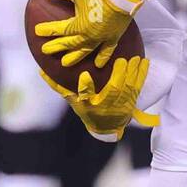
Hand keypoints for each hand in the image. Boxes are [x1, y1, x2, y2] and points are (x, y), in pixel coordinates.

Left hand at [35, 0, 144, 68]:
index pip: (59, 29)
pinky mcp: (113, 37)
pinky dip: (103, 57)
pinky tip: (98, 64)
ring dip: (75, 57)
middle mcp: (88, 36)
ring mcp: (101, 38)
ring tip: (65, 63)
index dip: (48, 30)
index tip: (38, 31)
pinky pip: (107, 50)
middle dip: (57, 47)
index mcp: (78, 25)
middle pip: (69, 43)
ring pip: (85, 50)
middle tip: (46, 51)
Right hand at [38, 55, 155, 142]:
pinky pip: (138, 85)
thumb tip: (42, 72)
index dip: (85, 88)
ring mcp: (122, 103)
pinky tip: (144, 60)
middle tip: (121, 61)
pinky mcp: (133, 99)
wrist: (108, 127)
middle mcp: (108, 105)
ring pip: (129, 87)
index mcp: (92, 105)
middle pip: (114, 90)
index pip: (86, 96)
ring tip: (135, 58)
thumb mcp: (74, 102)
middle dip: (119, 76)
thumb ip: (60, 87)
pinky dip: (142, 73)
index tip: (84, 76)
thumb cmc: (89, 112)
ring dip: (133, 72)